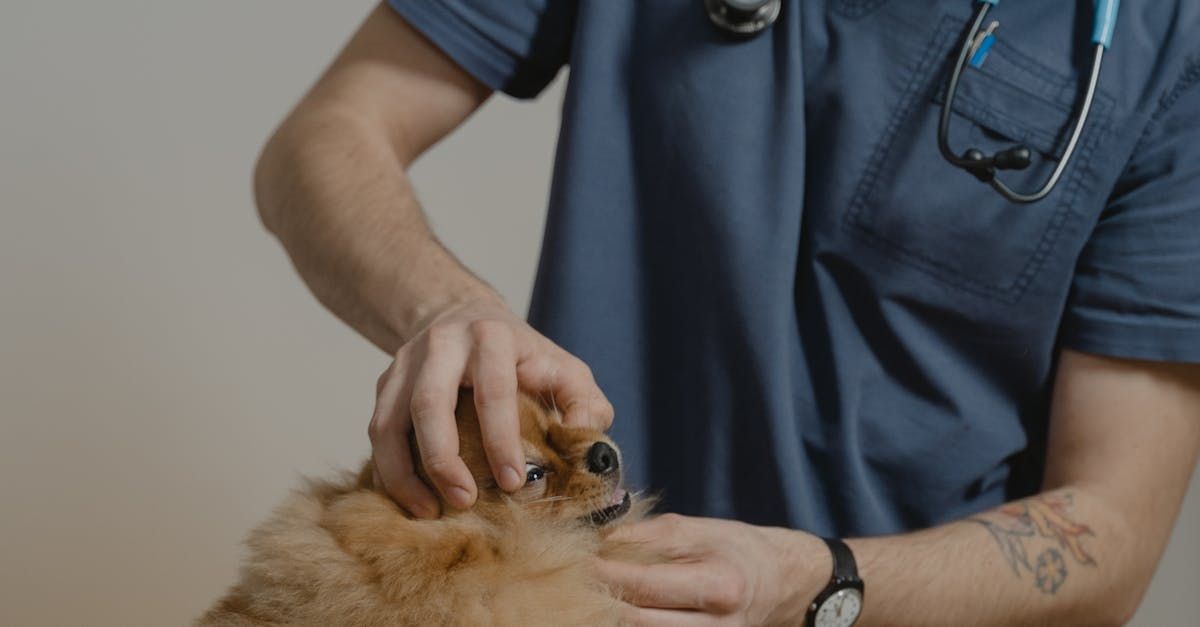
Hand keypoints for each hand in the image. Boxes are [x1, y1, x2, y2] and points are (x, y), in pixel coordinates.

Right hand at [368, 296, 612, 517]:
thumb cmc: (523, 356)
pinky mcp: (385, 384)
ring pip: (389, 422)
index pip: (493, 391)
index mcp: (492, 338)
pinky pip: (377, 433)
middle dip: (443, 460)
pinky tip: (408, 498)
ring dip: (404, 474)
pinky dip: (387, 471)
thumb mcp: (565, 369)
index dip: (502, 440)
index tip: (514, 483)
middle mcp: (442, 346)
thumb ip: (584, 406)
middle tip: (464, 502)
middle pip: (429, 404)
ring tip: (427, 511)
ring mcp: (406, 363)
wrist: (466, 316)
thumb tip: (582, 446)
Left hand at [597, 514, 828, 625]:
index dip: (603, 572)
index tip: (576, 557)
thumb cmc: (735, 548)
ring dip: (612, 616)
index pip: (645, 584)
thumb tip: (596, 535)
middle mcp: (717, 623)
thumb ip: (646, 534)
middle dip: (599, 597)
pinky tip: (616, 609)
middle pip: (639, 619)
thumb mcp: (696, 529)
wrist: (779, 581)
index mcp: (719, 584)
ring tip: (587, 594)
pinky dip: (633, 625)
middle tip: (571, 576)